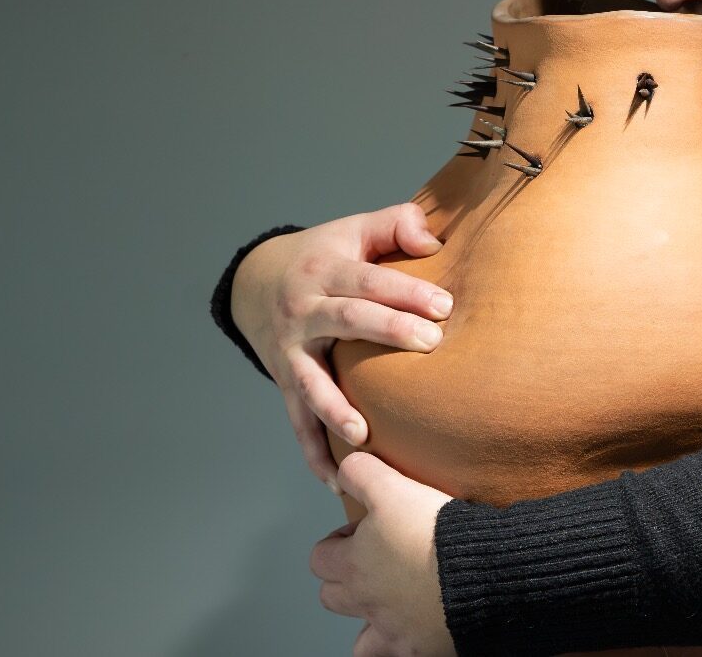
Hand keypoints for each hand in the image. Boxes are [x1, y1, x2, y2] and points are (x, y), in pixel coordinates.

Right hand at [232, 201, 454, 488]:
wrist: (255, 281)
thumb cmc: (324, 256)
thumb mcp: (354, 229)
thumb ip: (396, 223)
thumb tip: (433, 240)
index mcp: (326, 269)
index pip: (369, 279)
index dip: (406, 290)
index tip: (445, 305)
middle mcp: (303, 309)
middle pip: (347, 319)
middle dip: (388, 331)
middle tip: (430, 345)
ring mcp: (290, 350)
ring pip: (311, 381)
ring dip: (335, 408)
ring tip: (363, 433)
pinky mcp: (284, 382)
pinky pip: (297, 421)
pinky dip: (313, 451)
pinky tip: (335, 478)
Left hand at [311, 451, 458, 656]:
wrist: (482, 570)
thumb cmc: (436, 533)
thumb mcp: (393, 487)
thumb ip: (361, 474)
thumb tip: (344, 470)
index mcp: (354, 564)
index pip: (320, 558)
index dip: (338, 542)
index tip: (364, 532)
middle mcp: (366, 601)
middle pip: (332, 597)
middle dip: (347, 580)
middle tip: (379, 561)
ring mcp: (390, 629)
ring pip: (360, 638)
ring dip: (369, 621)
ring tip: (393, 602)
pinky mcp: (418, 648)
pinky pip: (395, 656)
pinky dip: (400, 645)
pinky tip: (415, 631)